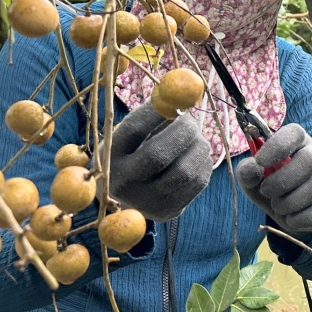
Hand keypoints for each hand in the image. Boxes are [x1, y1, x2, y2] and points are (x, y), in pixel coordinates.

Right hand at [110, 101, 212, 221]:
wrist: (128, 199)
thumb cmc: (133, 155)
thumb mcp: (129, 138)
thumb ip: (150, 119)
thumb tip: (181, 100)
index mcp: (108, 157)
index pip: (133, 129)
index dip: (158, 111)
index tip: (175, 99)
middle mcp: (122, 183)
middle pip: (158, 155)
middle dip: (182, 132)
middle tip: (192, 121)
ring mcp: (145, 203)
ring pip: (184, 171)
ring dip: (198, 147)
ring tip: (196, 140)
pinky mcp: (167, 212)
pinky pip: (197, 183)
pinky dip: (203, 163)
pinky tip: (197, 157)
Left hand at [236, 124, 311, 233]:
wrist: (288, 212)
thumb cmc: (270, 185)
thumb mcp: (252, 178)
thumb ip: (247, 171)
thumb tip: (252, 168)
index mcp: (297, 142)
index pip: (295, 133)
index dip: (277, 146)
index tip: (260, 162)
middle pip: (309, 159)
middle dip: (283, 180)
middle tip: (266, 191)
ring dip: (290, 201)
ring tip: (278, 206)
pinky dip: (302, 218)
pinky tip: (291, 218)